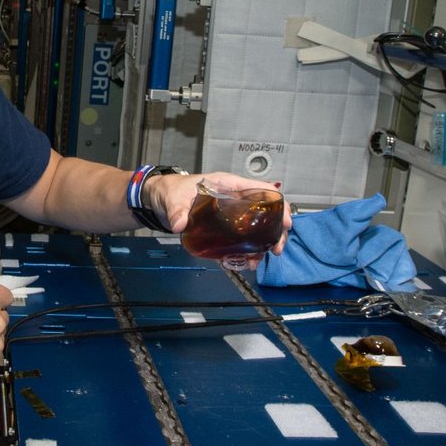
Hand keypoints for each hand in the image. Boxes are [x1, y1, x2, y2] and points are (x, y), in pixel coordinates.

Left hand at [148, 172, 293, 265]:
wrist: (159, 199)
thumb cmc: (170, 190)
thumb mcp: (173, 198)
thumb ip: (177, 210)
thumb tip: (180, 224)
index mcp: (227, 185)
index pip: (261, 188)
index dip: (278, 203)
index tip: (286, 220)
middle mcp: (233, 199)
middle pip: (265, 212)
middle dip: (275, 230)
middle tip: (276, 249)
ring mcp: (230, 214)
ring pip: (255, 228)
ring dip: (262, 244)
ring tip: (261, 259)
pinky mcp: (223, 227)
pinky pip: (241, 238)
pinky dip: (246, 250)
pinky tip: (246, 261)